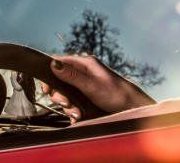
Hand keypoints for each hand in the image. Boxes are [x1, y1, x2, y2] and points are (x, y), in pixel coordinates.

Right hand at [41, 54, 155, 122]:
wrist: (131, 109)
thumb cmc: (116, 94)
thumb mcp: (91, 84)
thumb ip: (72, 75)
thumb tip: (53, 64)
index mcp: (85, 64)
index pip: (59, 62)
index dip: (50, 74)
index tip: (47, 89)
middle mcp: (83, 73)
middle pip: (59, 82)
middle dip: (60, 96)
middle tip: (67, 103)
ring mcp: (85, 86)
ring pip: (66, 95)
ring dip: (68, 107)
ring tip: (78, 114)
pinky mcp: (87, 99)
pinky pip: (73, 104)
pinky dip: (73, 112)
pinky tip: (79, 117)